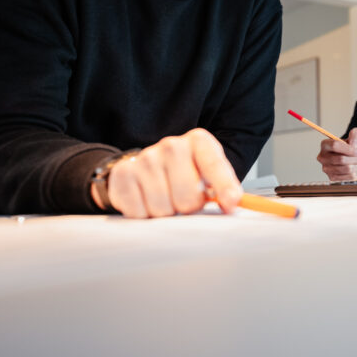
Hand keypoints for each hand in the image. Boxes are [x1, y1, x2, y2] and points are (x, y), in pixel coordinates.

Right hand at [99, 128, 241, 218]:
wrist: (148, 167)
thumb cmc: (186, 172)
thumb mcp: (210, 173)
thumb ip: (225, 187)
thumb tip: (233, 203)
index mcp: (198, 142)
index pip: (214, 165)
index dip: (224, 186)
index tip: (230, 203)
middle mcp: (171, 145)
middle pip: (187, 196)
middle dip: (189, 206)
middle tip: (186, 200)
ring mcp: (145, 158)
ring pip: (163, 208)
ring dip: (166, 212)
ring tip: (167, 198)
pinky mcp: (123, 174)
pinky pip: (139, 212)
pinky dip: (144, 214)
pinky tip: (147, 199)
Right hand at [316, 127, 356, 181]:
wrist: (352, 159)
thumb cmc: (351, 148)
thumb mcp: (354, 137)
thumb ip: (355, 134)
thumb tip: (354, 143)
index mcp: (325, 145)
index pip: (334, 145)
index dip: (348, 149)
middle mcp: (322, 157)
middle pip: (341, 159)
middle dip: (354, 158)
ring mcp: (326, 169)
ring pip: (347, 168)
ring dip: (356, 165)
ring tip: (356, 161)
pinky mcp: (332, 177)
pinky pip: (349, 176)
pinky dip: (355, 172)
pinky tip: (353, 168)